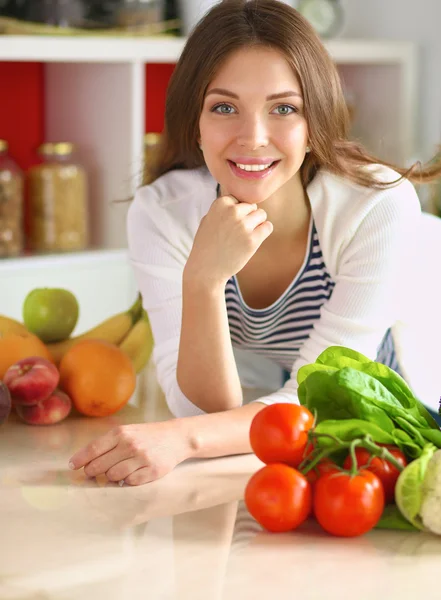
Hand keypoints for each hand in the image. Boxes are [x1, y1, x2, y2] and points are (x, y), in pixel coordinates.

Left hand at [67, 420, 191, 485]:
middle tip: (94, 473)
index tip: (72, 467)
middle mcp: (130, 445)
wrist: (176, 437)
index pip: (93, 449)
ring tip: (119, 470)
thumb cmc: (147, 435)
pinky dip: (127, 481)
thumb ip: (108, 444)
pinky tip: (132, 474)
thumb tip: (84, 462)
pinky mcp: (152, 471)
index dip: (80, 459)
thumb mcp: (128, 431)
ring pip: (113, 477)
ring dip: (112, 477)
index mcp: (121, 433)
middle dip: (93, 472)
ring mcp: (141, 458)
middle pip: (99, 466)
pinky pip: (129, 483)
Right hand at [184, 195, 272, 285]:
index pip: (239, 199)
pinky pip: (268, 227)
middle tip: (237, 233)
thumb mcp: (208, 220)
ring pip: (262, 215)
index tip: (229, 225)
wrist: (206, 269)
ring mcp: (243, 225)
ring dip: (257, 224)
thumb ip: (222, 209)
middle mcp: (232, 212)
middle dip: (248, 217)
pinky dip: (264, 232)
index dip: (236, 212)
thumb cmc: (206, 245)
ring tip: (245, 236)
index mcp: (220, 204)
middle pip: (252, 206)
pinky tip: (254, 240)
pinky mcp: (252, 240)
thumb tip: (240, 202)